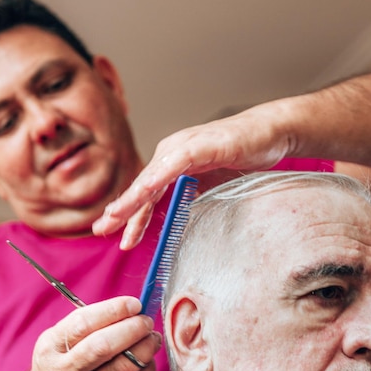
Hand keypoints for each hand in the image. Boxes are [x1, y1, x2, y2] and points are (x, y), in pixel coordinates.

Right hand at [27, 296, 160, 370]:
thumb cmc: (60, 365)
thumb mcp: (58, 340)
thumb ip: (89, 322)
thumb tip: (133, 308)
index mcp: (50, 349)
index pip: (83, 323)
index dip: (114, 310)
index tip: (134, 304)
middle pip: (104, 346)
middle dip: (133, 328)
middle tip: (146, 321)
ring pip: (123, 368)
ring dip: (146, 347)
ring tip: (152, 338)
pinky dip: (148, 370)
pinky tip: (148, 361)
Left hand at [92, 103, 290, 248]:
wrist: (269, 133)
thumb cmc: (242, 156)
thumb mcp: (210, 183)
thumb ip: (191, 196)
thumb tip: (178, 219)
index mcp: (172, 163)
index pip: (147, 194)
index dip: (132, 216)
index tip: (120, 237)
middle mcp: (172, 153)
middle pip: (142, 186)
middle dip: (122, 210)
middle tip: (102, 229)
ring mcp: (184, 147)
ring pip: (152, 176)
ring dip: (133, 197)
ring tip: (116, 215)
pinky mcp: (201, 145)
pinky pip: (174, 164)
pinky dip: (158, 179)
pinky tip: (145, 193)